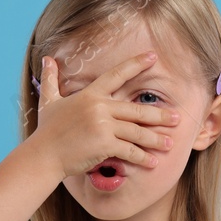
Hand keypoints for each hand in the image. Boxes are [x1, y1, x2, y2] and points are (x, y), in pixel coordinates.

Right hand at [29, 51, 180, 178]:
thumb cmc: (46, 131)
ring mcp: (103, 125)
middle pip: (136, 110)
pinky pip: (130, 150)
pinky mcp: (105, 144)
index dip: (136, 64)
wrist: (43, 155)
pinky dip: (143, 158)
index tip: (153, 57)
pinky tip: (153, 162)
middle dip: (159, 115)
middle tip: (177, 117)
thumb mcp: (48, 102)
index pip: (117, 75)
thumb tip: (47, 59)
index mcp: (90, 95)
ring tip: (170, 143)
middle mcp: (99, 107)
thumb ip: (51, 80)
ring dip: (155, 139)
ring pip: (137, 131)